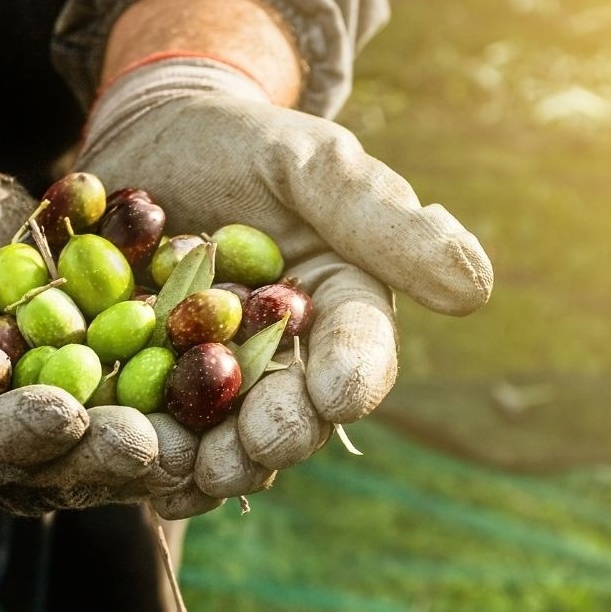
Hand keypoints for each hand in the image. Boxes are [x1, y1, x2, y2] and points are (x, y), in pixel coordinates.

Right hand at [0, 119, 173, 513]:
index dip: (15, 437)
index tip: (60, 416)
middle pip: (54, 462)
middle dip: (102, 452)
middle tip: (152, 442)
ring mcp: (55, 413)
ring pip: (110, 438)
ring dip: (159, 435)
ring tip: (205, 426)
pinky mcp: (101, 380)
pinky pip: (145, 388)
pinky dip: (185, 383)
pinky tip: (230, 372)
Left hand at [76, 58, 493, 507]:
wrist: (152, 139)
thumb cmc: (243, 141)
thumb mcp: (310, 162)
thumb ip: (380, 218)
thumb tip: (475, 289)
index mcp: (340, 306)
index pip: (360, 349)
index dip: (353, 375)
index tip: (338, 396)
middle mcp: (287, 357)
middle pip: (293, 410)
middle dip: (278, 435)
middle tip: (256, 449)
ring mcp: (216, 378)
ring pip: (224, 436)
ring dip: (211, 461)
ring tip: (188, 472)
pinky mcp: (152, 383)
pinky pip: (155, 427)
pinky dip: (146, 450)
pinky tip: (135, 471)